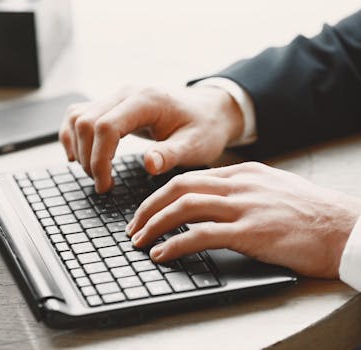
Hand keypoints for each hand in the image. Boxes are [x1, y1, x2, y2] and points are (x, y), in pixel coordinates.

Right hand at [58, 86, 243, 192]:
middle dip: (88, 158)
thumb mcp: (196, 145)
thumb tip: (149, 164)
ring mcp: (115, 97)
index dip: (99, 159)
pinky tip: (78, 156)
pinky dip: (72, 136)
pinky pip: (78, 115)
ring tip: (94, 174)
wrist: (208, 111)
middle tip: (103, 185)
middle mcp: (125, 93)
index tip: (106, 185)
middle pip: (86, 122)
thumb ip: (171, 154)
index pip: (106, 126)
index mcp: (146, 101)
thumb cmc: (203, 128)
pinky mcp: (110, 105)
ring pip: (77, 117)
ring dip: (77, 148)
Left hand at [126, 162, 360, 277]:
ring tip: (139, 241)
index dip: (162, 194)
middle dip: (148, 207)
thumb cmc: (312, 214)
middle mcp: (239, 184)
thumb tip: (212, 201)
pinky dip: (176, 243)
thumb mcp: (273, 189)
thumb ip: (242, 190)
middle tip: (133, 226)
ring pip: (184, 207)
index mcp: (243, 172)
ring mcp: (245, 206)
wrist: (348, 228)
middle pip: (178, 188)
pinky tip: (162, 253)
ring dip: (154, 224)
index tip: (148, 210)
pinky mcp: (252, 231)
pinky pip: (201, 234)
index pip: (190, 178)